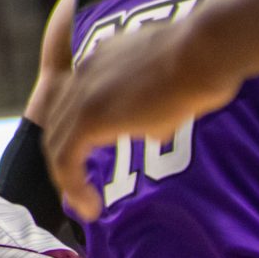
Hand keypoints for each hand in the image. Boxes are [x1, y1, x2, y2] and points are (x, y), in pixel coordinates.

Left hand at [43, 15, 243, 221]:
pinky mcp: (90, 115)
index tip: (89, 160)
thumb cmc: (202, 64)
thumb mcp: (168, 84)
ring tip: (86, 205)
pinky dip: (73, 186)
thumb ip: (151, 105)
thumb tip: (153, 132)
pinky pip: (66, 159)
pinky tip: (92, 206)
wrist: (203, 50)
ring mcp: (83, 93)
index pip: (70, 100)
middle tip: (81, 189)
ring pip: (55, 143)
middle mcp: (84, 72)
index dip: (74, 134)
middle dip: (66, 159)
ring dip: (67, 179)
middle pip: (56, 123)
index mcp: (101, 60)